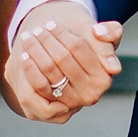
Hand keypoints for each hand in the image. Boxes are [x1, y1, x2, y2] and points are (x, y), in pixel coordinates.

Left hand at [4, 2, 124, 123]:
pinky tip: (24, 57)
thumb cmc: (84, 44)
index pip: (77, 47)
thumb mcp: (100, 34)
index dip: (61, 34)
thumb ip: (112, 34)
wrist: (65, 66)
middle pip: (62, 59)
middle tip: (35, 30)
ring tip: (28, 39)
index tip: (50, 24)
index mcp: (104, 77)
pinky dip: (29, 70)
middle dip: (46, 41)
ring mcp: (72, 105)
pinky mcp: (54, 112)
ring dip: (35, 52)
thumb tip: (113, 65)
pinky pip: (37, 89)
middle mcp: (90, 95)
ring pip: (48, 72)